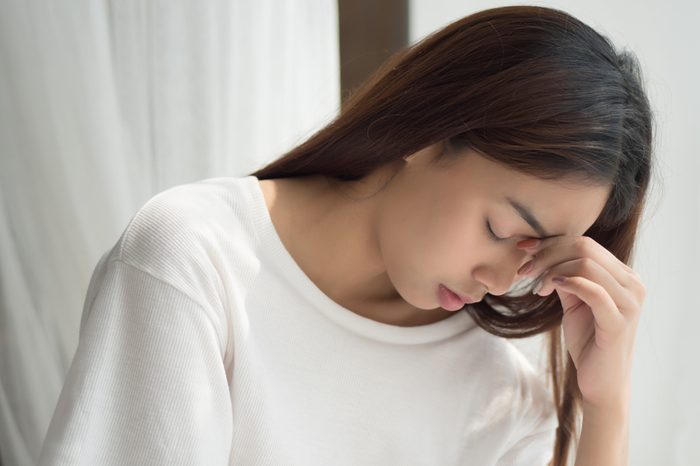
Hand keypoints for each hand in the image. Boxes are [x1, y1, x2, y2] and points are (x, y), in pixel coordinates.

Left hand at [516, 236, 645, 409]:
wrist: (600, 382)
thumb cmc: (588, 341)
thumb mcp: (573, 302)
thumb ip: (564, 277)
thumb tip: (540, 252)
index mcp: (623, 276)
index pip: (585, 243)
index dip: (550, 242)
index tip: (523, 249)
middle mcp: (632, 284)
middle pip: (584, 248)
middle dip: (547, 254)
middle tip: (524, 269)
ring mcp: (629, 302)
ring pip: (586, 264)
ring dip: (551, 269)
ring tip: (534, 286)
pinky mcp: (619, 322)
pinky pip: (593, 291)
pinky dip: (567, 283)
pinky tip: (547, 288)